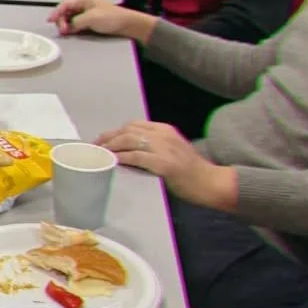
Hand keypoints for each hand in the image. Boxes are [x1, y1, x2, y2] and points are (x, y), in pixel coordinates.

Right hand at [47, 0, 146, 39]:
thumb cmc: (110, 18)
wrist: (127, 24)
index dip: (56, 12)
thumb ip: (76, 21)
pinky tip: (71, 32)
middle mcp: (84, 4)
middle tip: (63, 31)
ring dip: (66, 24)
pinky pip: (77, 22)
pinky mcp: (91, 20)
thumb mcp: (91, 18)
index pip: (65, 4)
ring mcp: (87, 12)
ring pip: (71, 17)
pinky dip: (72, 26)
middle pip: (66, 10)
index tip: (50, 21)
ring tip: (66, 32)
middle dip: (61, 19)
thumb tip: (67, 27)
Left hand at [92, 121, 236, 209]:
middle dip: (108, 137)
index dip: (115, 131)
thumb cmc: (192, 172)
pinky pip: (136, 156)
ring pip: (129, 140)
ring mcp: (164, 148)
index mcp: (165, 130)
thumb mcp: (174, 151)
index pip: (134, 125)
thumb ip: (155, 147)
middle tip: (95, 147)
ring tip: (99, 154)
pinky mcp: (164, 163)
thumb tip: (130, 151)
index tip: (103, 140)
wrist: (211, 183)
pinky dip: (122, 157)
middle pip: (128, 130)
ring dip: (111, 146)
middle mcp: (163, 134)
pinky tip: (113, 161)